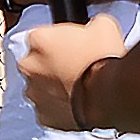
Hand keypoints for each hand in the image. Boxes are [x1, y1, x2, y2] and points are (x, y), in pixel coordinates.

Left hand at [18, 14, 125, 131]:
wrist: (110, 96)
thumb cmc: (104, 60)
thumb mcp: (104, 25)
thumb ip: (90, 23)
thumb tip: (94, 27)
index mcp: (38, 40)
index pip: (41, 36)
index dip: (58, 40)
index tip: (71, 45)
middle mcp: (29, 66)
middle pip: (36, 61)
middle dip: (51, 64)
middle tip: (74, 66)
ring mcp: (34, 93)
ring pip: (39, 87)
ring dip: (53, 86)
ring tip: (77, 86)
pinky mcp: (43, 116)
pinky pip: (48, 109)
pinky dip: (58, 107)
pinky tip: (76, 102)